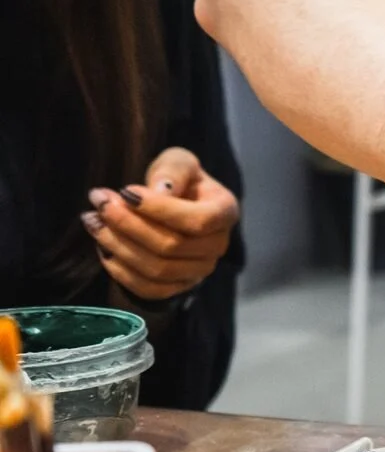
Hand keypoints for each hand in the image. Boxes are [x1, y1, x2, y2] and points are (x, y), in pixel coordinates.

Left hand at [83, 148, 240, 301]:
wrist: (176, 204)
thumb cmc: (178, 180)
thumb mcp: (178, 162)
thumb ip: (173, 170)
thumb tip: (161, 192)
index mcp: (225, 212)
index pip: (198, 220)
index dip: (159, 209)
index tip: (124, 191)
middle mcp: (218, 246)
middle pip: (172, 246)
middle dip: (128, 224)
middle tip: (99, 202)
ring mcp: (200, 270)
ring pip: (157, 268)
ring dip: (118, 245)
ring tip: (93, 221)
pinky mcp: (179, 286)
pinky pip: (148, 289)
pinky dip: (120, 271)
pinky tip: (103, 248)